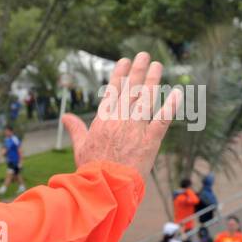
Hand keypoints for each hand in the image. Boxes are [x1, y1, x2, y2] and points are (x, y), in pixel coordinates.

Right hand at [62, 53, 180, 175]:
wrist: (105, 186)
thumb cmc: (91, 168)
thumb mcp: (80, 146)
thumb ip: (76, 128)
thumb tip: (65, 116)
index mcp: (103, 119)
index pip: (112, 90)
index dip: (120, 74)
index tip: (125, 60)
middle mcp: (120, 119)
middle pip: (130, 89)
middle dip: (137, 70)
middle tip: (144, 55)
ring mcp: (136, 129)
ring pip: (146, 99)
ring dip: (152, 80)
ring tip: (157, 65)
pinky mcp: (150, 141)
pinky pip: (162, 120)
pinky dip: (170, 106)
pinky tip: (176, 93)